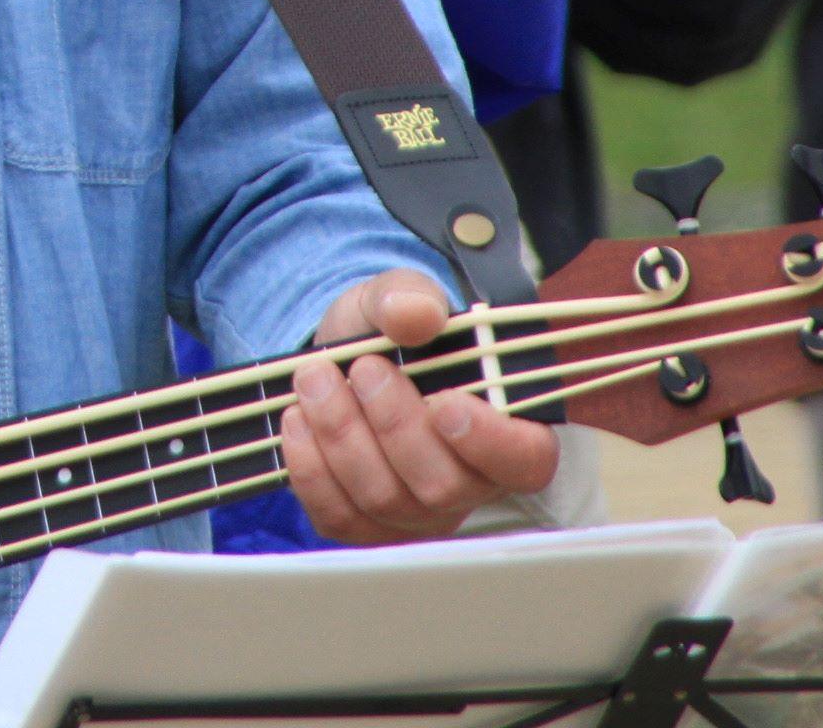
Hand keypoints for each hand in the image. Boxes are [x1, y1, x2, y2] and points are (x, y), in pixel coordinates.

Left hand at [278, 271, 558, 543]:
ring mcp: (417, 515)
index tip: (444, 402)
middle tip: (363, 368)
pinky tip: (298, 418)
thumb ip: (409, 296)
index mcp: (504, 429)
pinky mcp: (365, 527)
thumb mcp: (397, 296)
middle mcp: (468, 485)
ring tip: (315, 379)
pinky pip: (339, 517)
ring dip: (341, 434)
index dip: (490, 441)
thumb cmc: (387, 334)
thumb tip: (415, 314)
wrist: (338, 360)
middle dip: (393, 424)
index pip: (524, 460)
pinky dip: (310, 466)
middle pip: (442, 486)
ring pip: (385, 500)